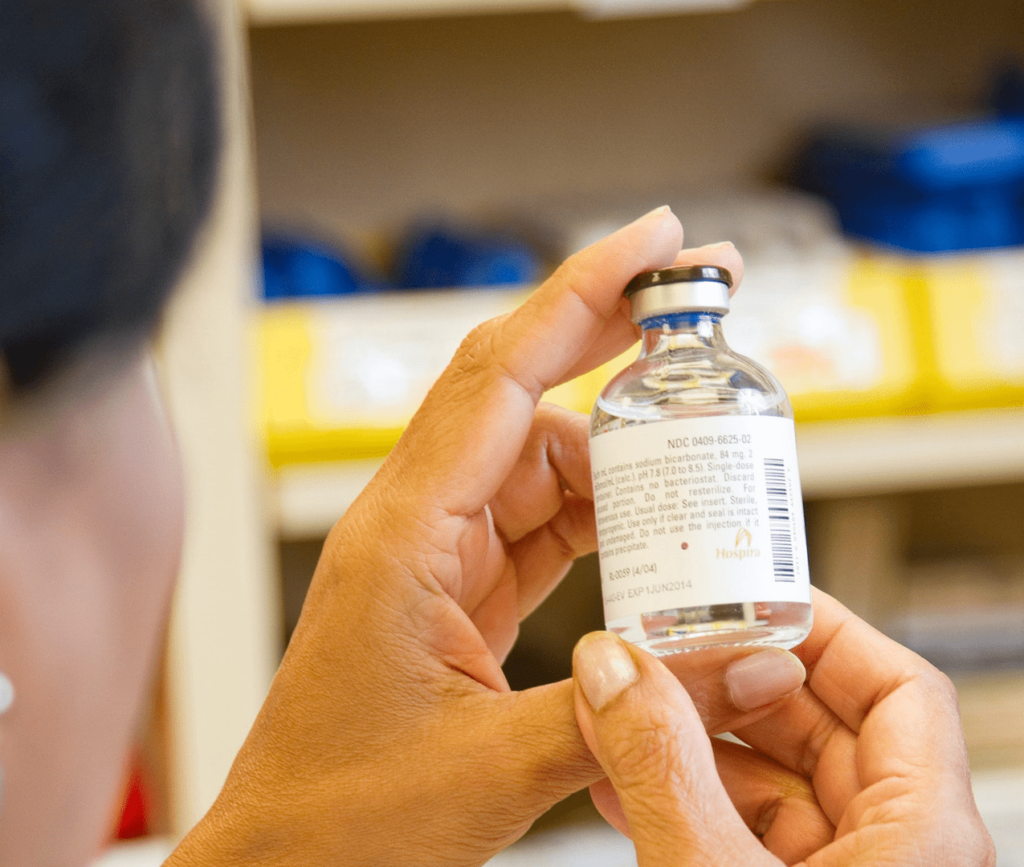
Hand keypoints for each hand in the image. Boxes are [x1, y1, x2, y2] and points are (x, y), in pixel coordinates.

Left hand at [168, 209, 805, 866]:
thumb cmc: (343, 815)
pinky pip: (534, 523)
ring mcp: (434, 554)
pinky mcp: (453, 591)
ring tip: (692, 457)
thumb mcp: (496, 765)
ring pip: (536, 462)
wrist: (285, 862)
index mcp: (405, 534)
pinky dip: (595, 514)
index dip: (580, 297)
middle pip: (521, 394)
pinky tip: (645, 523)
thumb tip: (740, 662)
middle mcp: (416, 521)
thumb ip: (622, 712)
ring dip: (615, 452)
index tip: (652, 240)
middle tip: (694, 301)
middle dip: (608, 338)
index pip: (501, 380)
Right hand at [572, 588, 996, 866]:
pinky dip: (691, 804)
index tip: (747, 596)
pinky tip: (626, 787)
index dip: (822, 629)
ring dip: (696, 746)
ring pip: (778, 787)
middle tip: (666, 649)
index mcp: (923, 839)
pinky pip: (750, 839)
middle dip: (733, 684)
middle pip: (825, 728)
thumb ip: (661, 769)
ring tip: (627, 714)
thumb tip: (613, 669)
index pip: (896, 688)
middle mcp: (900, 857)